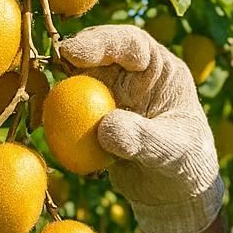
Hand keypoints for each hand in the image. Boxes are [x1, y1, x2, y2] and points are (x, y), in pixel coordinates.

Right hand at [59, 24, 223, 232]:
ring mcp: (110, 95)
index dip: (102, 42)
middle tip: (51, 70)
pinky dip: (56, 121)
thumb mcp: (173, 151)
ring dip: (59, 92)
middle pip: (96, 54)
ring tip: (47, 111)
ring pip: (76, 82)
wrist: (173, 190)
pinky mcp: (92, 118)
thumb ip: (144, 139)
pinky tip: (51, 137)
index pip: (132, 43)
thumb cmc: (186, 163)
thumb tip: (105, 129)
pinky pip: (68, 113)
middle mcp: (132, 74)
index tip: (73, 52)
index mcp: (160, 69)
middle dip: (71, 57)